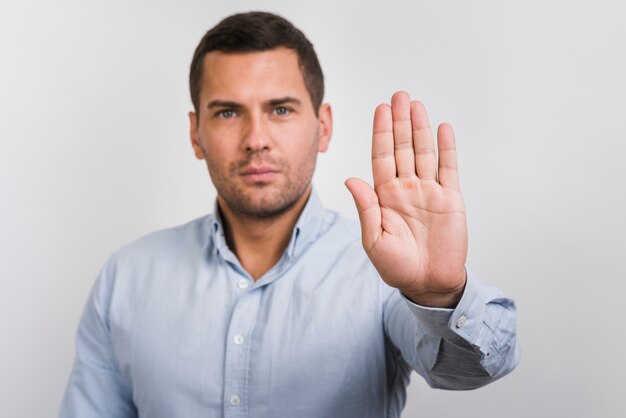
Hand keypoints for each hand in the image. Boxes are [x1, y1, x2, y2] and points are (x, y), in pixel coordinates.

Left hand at [345, 92, 467, 307]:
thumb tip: (351, 180)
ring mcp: (429, 192)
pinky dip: (446, 149)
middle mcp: (406, 188)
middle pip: (402, 147)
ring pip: (424, 152)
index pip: (382, 156)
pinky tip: (442, 129)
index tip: (380, 109)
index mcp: (385, 196)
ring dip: (420, 128)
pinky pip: (448, 169)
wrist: (428, 284)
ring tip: (416, 105)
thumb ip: (366, 208)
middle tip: (399, 96)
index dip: (381, 132)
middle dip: (399, 122)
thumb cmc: (397, 266)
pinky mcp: (450, 199)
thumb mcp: (374, 240)